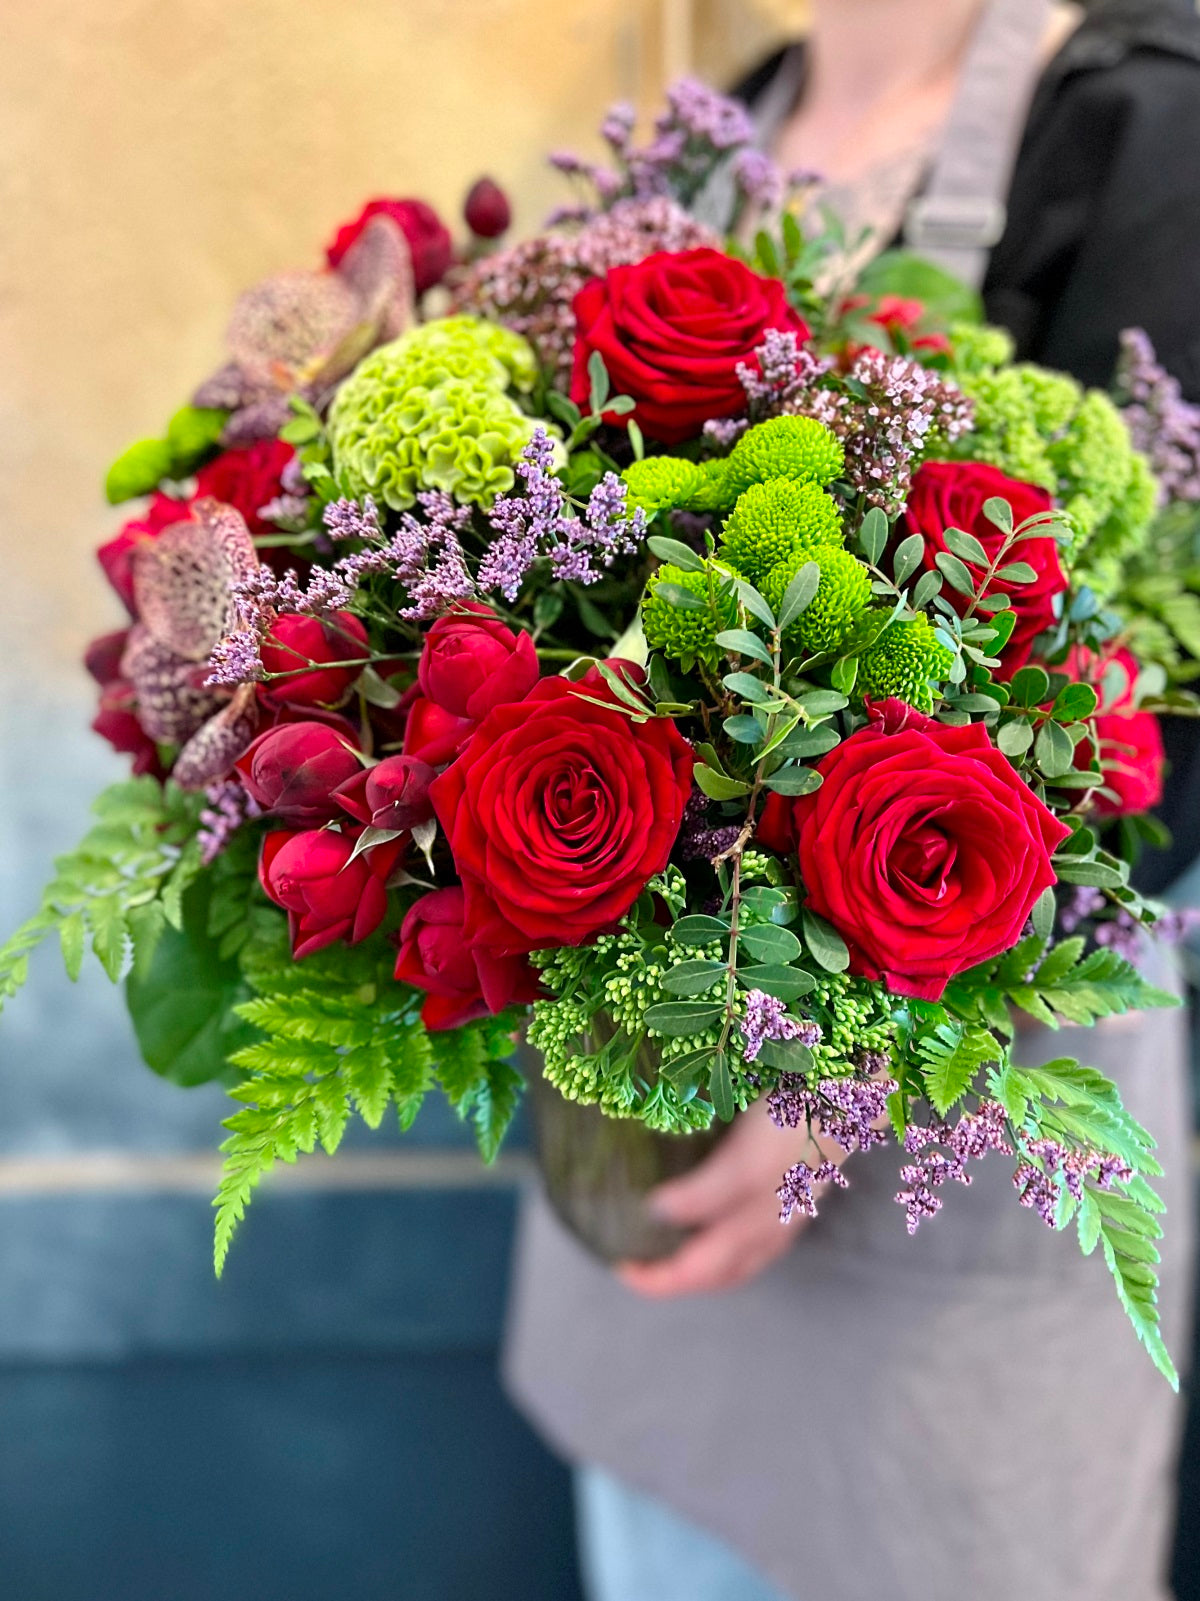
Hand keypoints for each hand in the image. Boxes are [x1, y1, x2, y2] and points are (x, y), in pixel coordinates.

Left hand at [616, 1100, 845, 1298]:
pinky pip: (753, 1229)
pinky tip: (714, 1211)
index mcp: (755, 1230)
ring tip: (668, 1240)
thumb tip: (655, 1216)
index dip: (657, 1278)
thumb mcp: (743, 1161)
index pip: (697, 1272)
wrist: (850, 1091)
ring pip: (739, 1254)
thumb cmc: (793, 1125)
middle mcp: (772, 1228)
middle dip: (675, 1274)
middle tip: (636, 1257)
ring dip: (701, 1259)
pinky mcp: (795, 1185)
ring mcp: (787, 1208)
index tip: (618, 1264)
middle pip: (718, 1272)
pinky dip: (724, 1235)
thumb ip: (704, 1194)